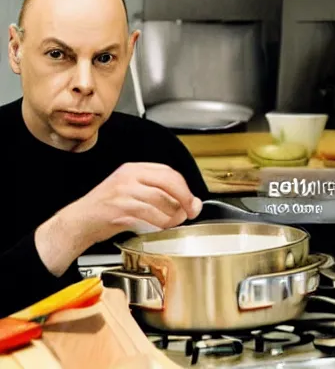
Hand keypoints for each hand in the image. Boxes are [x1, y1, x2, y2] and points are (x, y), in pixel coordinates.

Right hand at [35, 163, 202, 275]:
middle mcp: (129, 176)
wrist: (78, 222)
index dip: (184, 188)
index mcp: (134, 169)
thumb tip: (189, 203)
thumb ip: (159, 195)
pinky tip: (159, 228)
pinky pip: (148, 216)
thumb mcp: (132, 192)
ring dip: (172, 215)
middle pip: (168, 182)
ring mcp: (124, 192)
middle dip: (184, 198)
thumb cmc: (107, 209)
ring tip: (173, 223)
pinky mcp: (119, 208)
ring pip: (160, 200)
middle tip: (190, 212)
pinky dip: (158, 224)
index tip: (192, 201)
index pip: (168, 172)